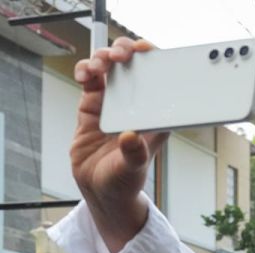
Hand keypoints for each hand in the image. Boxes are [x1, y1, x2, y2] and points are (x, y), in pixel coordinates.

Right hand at [70, 36, 168, 252]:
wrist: (100, 190)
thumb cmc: (124, 180)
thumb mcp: (132, 170)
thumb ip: (134, 154)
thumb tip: (130, 138)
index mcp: (155, 116)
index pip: (161, 80)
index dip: (155, 60)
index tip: (146, 52)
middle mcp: (137, 105)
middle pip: (134, 65)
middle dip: (127, 51)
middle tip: (120, 56)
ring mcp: (114, 103)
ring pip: (111, 67)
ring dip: (104, 58)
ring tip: (99, 66)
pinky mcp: (93, 105)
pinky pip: (90, 79)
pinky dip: (86, 70)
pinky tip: (85, 74)